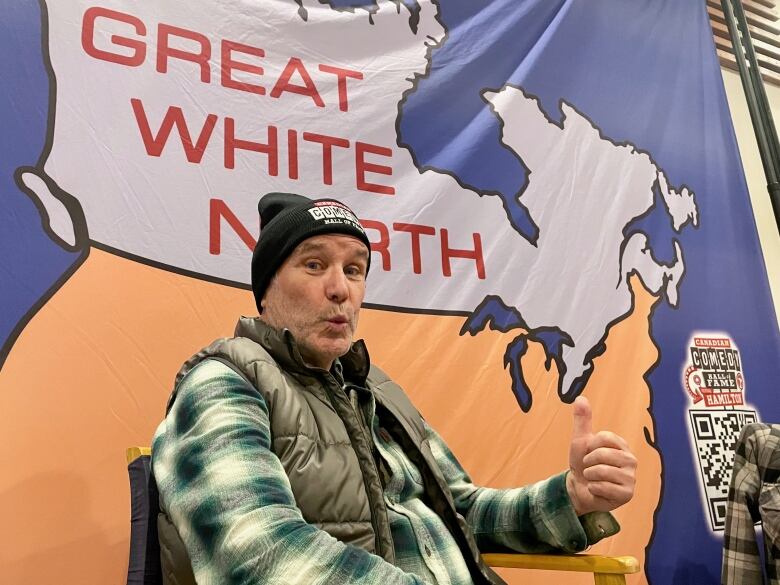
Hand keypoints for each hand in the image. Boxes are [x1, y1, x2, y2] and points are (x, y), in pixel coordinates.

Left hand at [566, 396, 636, 515]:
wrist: (579, 489)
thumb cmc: (582, 464)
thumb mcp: (580, 441)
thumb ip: (582, 420)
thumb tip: (581, 398)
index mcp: (621, 445)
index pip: (604, 438)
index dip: (589, 446)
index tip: (589, 452)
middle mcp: (630, 460)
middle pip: (602, 454)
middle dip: (587, 462)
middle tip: (589, 468)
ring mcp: (631, 478)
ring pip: (602, 471)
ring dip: (589, 476)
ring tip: (593, 479)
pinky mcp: (627, 494)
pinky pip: (603, 487)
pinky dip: (593, 488)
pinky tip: (597, 490)